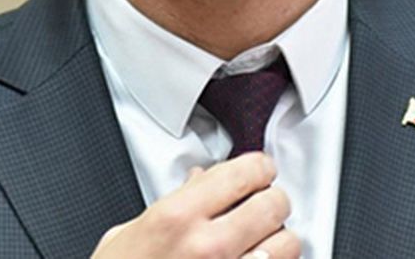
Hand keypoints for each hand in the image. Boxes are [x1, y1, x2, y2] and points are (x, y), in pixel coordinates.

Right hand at [92, 152, 299, 257]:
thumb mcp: (127, 234)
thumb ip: (171, 201)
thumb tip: (200, 180)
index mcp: (177, 217)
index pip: (246, 172)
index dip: (260, 167)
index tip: (260, 171)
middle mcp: (207, 247)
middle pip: (275, 204)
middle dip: (273, 200)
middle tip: (264, 203)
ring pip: (287, 244)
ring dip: (279, 239)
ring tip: (264, 239)